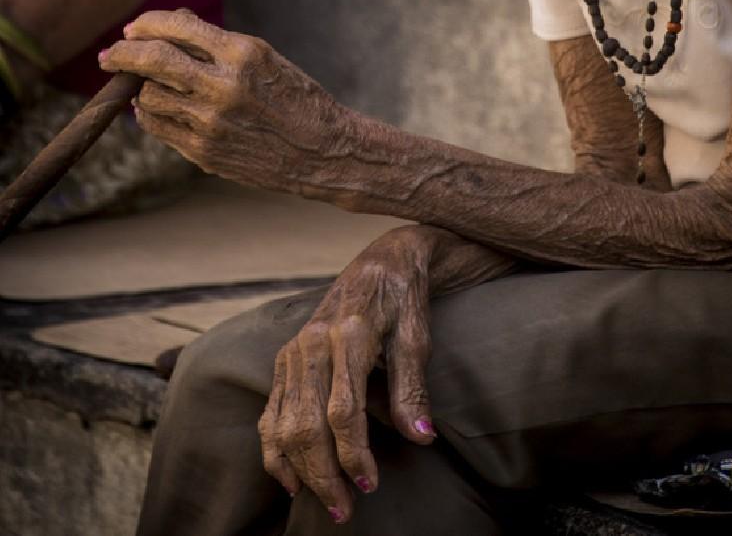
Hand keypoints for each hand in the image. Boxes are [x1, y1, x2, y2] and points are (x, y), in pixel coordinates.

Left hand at [97, 9, 341, 191]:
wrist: (321, 150)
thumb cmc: (293, 96)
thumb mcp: (264, 56)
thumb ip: (215, 43)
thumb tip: (169, 25)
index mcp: (242, 53)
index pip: (176, 28)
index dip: (147, 24)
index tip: (134, 28)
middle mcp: (223, 86)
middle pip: (151, 61)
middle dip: (122, 53)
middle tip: (109, 54)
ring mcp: (211, 122)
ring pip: (148, 96)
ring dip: (140, 87)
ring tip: (146, 84)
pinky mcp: (204, 152)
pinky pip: (158, 127)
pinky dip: (149, 114)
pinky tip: (155, 108)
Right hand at [258, 227, 437, 522]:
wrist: (383, 261)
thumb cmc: (404, 298)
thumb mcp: (417, 335)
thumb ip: (412, 387)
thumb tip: (421, 438)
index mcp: (350, 334)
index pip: (343, 409)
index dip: (354, 453)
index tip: (371, 484)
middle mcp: (313, 342)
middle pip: (307, 423)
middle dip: (324, 473)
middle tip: (345, 510)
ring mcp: (294, 350)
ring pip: (284, 423)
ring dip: (301, 470)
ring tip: (326, 501)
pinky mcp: (285, 357)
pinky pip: (270, 412)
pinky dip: (274, 450)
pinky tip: (291, 479)